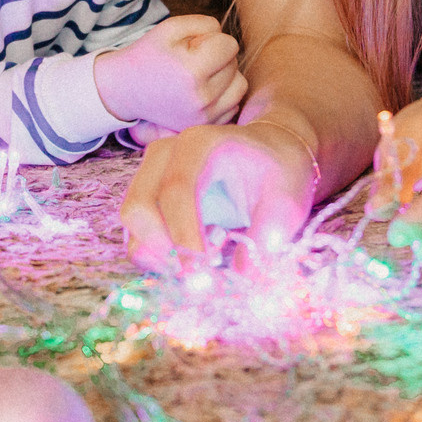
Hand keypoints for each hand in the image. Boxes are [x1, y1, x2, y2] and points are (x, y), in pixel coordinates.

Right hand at [94, 15, 248, 131]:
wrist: (126, 89)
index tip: (192, 46)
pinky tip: (201, 91)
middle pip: (234, 64)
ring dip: (225, 76)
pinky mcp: (205, 125)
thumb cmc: (149, 54)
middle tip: (190, 60)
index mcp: (192, 71)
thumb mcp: (171, 27)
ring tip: (201, 75)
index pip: (230, 45)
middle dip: (217, 57)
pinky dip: (222, 96)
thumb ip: (206, 23)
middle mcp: (201, 98)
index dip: (212, 39)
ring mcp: (204, 116)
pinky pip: (233, 104)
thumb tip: (227, 39)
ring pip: (239, 86)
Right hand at [117, 117, 315, 269]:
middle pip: (139, 209)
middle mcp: (165, 153)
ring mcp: (150, 172)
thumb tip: (242, 277)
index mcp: (201, 144)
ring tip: (210, 254)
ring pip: (133, 227)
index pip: (176, 191)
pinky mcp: (146, 195)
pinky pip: (138, 235)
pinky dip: (162, 255)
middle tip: (206, 272)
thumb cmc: (279, 172)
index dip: (184, 238)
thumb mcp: (288, 202)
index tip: (203, 275)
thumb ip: (268, 238)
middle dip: (167, 251)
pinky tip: (197, 250)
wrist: (269, 153)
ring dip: (164, 255)